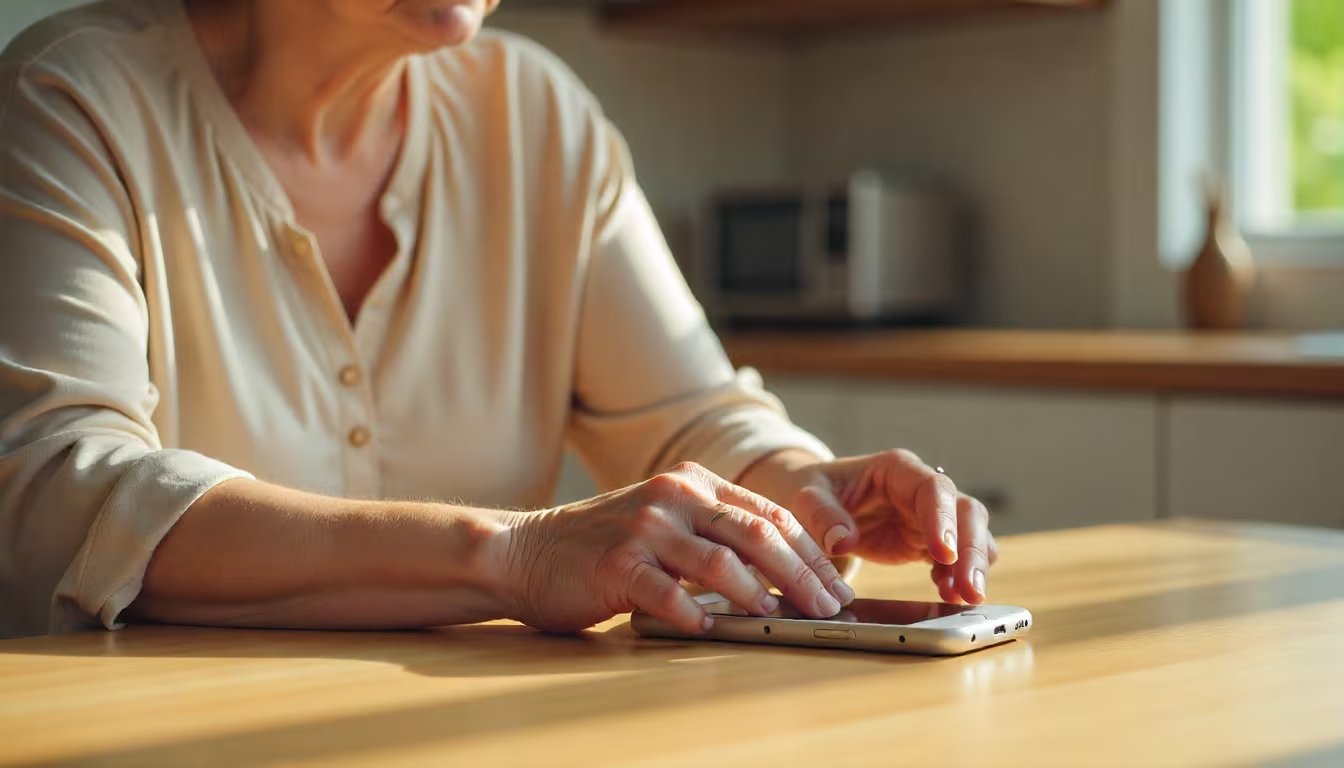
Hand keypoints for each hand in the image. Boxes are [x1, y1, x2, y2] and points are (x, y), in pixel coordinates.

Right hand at [498, 462, 854, 633]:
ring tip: (780, 619)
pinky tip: (708, 629)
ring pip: (721, 562)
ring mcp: (645, 528)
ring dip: (759, 596)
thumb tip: (784, 577)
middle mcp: (675, 497)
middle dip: (803, 575)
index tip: (838, 584)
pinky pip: (666, 592)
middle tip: (829, 607)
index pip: (770, 514)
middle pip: (758, 535)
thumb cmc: (603, 545)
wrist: (525, 551)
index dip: (812, 551)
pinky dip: (693, 613)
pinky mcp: (617, 563)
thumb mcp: (666, 522)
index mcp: (694, 483)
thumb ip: (715, 535)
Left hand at [741, 450, 998, 604]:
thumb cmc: (814, 491)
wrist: (816, 502)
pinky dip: (958, 577)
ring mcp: (931, 516)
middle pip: (965, 512)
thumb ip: (823, 516)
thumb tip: (843, 541)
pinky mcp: (929, 542)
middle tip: (970, 589)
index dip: (943, 519)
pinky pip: (957, 558)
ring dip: (973, 566)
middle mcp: (922, 489)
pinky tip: (950, 597)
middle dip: (972, 550)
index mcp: (897, 470)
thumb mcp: (808, 497)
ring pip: (971, 535)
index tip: (944, 553)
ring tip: (964, 598)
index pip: (932, 489)